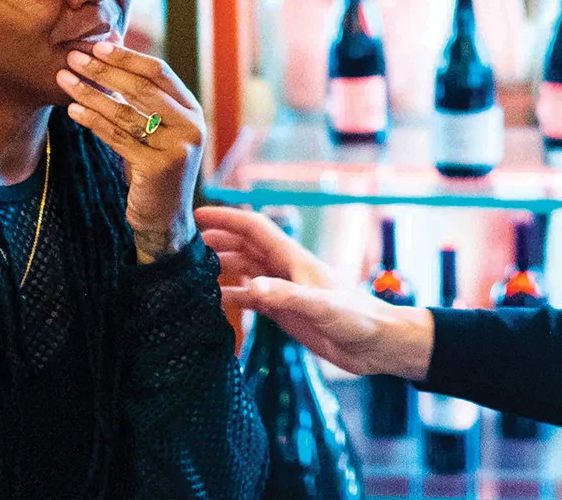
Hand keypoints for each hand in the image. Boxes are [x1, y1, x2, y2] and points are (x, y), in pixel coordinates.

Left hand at [59, 41, 203, 261]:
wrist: (164, 218)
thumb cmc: (152, 168)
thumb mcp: (155, 131)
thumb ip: (141, 101)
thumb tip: (107, 58)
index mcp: (191, 110)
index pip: (159, 72)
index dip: (127, 57)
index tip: (97, 46)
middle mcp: (191, 125)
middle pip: (141, 88)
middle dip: (104, 70)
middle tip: (73, 57)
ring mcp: (178, 147)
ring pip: (126, 112)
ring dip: (90, 93)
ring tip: (63, 79)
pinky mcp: (159, 167)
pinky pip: (118, 138)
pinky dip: (93, 121)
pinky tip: (73, 110)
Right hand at [196, 207, 434, 379]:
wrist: (377, 345)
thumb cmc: (358, 320)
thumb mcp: (321, 307)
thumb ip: (286, 298)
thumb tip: (251, 289)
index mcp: (294, 259)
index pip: (255, 229)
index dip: (227, 219)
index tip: (198, 214)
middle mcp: (286, 270)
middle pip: (246, 247)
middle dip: (218, 241)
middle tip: (184, 245)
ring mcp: (285, 291)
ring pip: (246, 271)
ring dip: (222, 267)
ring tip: (192, 272)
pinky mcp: (286, 312)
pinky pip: (252, 298)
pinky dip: (232, 296)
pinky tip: (214, 302)